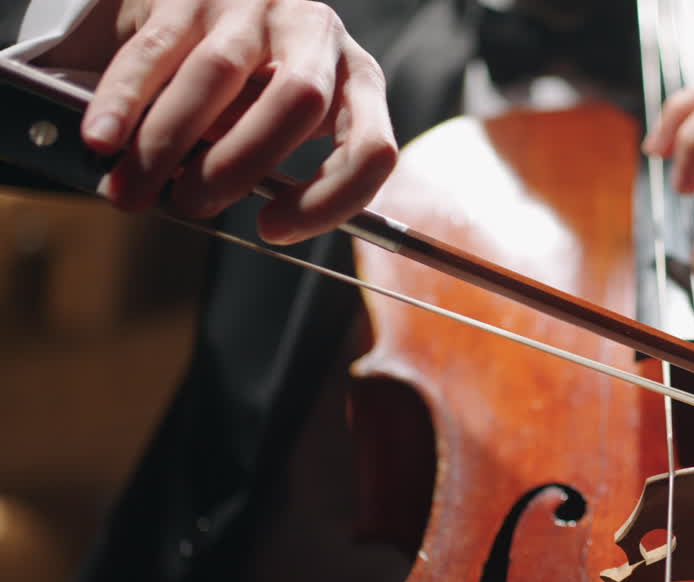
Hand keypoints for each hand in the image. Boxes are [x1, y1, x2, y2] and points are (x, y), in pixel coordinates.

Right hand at [38, 0, 396, 243]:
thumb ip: (267, 167)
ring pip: (217, 75)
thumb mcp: (279, 125)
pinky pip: (156, 52)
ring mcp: (255, 4)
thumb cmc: (250, 87)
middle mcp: (317, 33)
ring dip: (167, 144)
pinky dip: (124, 102)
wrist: (204, 3)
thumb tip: (210, 207)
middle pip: (297, 101)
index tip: (272, 229)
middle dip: (238, 165)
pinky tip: (103, 140)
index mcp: (358, 79)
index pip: (372, 147)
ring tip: (132, 191)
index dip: (329, 200)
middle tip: (193, 205)